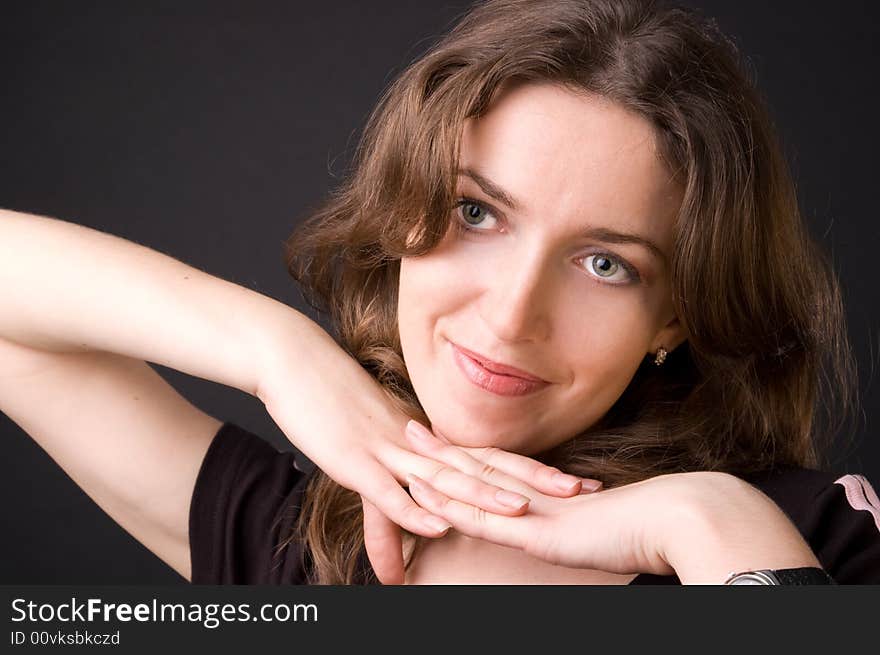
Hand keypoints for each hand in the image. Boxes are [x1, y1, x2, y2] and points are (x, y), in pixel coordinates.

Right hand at [257, 325, 600, 582]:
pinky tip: (441, 525)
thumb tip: (400, 566)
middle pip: (481, 466)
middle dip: (530, 483)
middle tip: (578, 494)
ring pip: (443, 477)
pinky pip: (388, 489)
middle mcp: (417, 443)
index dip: (531, 472)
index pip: (488, 457)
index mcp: (426, 440)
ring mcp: (387, 449)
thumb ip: (386, 518)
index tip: (572, 483)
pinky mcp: (353, 460)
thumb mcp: (365, 466)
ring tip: (522, 514)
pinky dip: (413, 510)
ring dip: (482, 496)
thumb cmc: (333, 406)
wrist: (296, 362)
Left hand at [404, 424, 702, 575]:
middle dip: (443, 448)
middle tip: (410, 425)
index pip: (504, 468)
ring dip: (436, 468)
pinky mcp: (534, 532)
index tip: (449, 437)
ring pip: (472, 485)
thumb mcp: (616, 520)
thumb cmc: (660, 520)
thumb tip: (593, 510)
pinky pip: (480, 518)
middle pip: (480, 465)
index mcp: (552, 492)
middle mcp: (536, 494)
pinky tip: (423, 496)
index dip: (473, 452)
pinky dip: (449, 506)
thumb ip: (595, 517)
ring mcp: (533, 510)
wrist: (681, 515)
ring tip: (404, 448)